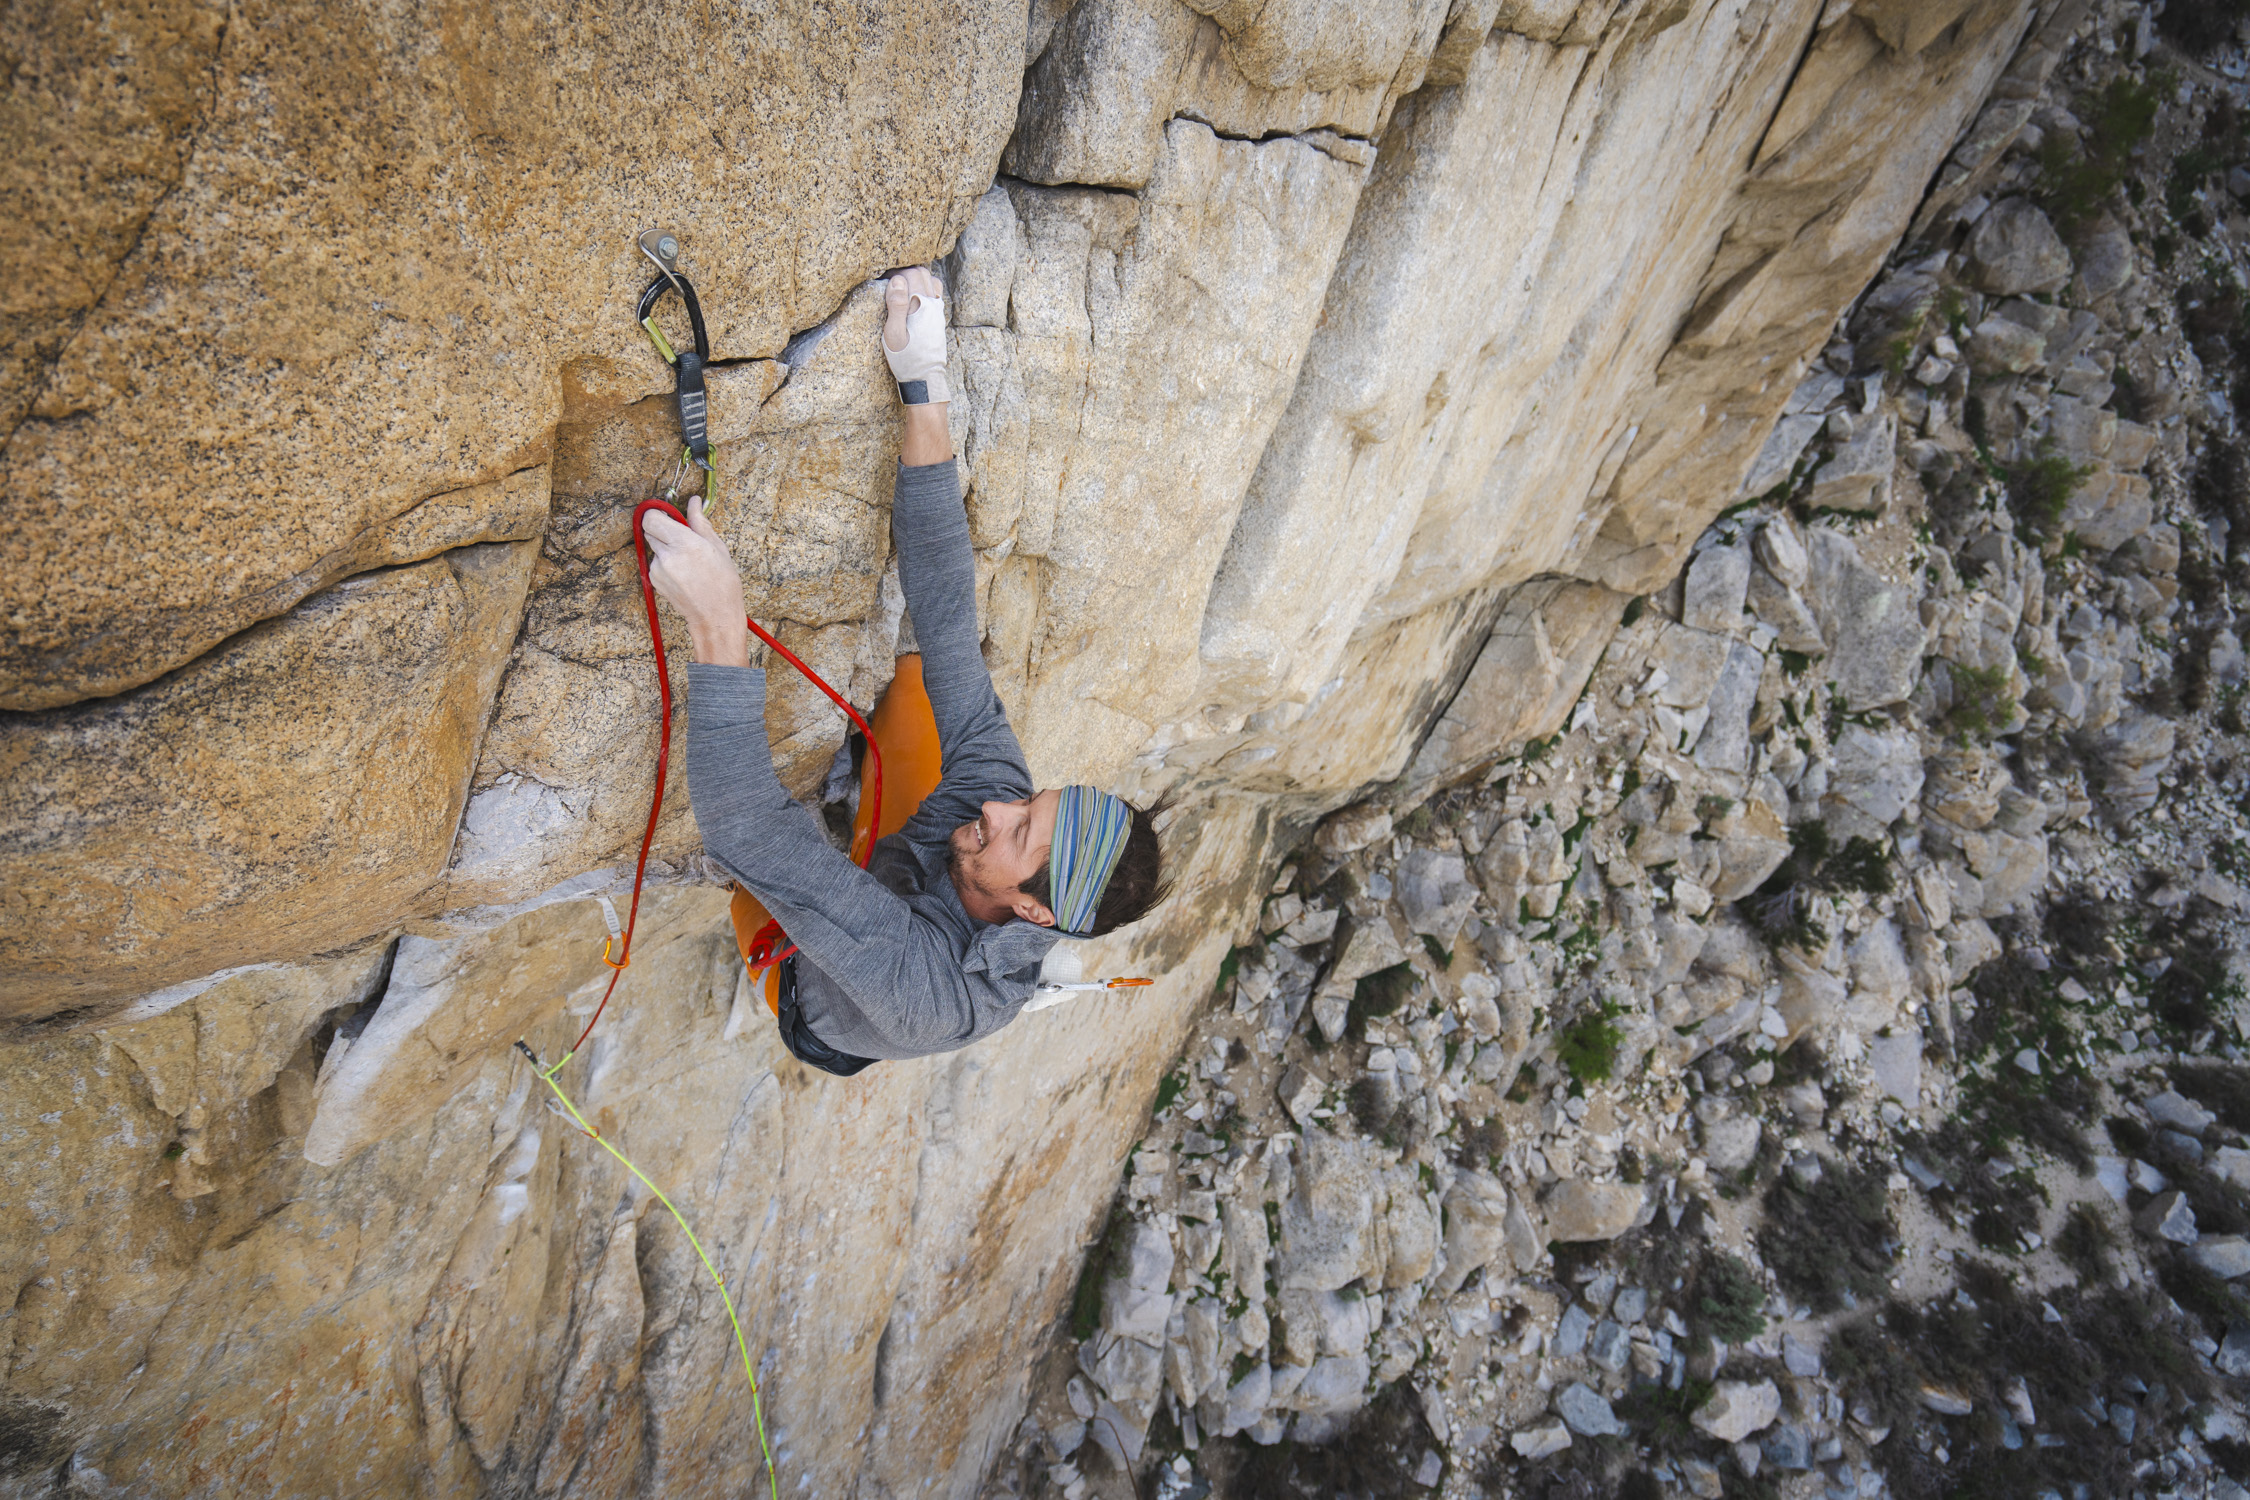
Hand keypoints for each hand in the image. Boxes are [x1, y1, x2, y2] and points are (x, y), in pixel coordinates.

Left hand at [641, 497, 750, 666]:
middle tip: (682, 537)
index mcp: (684, 543)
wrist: (715, 615)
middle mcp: (667, 555)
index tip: (668, 516)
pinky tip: (683, 573)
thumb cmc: (722, 582)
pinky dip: (665, 562)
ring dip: (665, 547)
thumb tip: (694, 501)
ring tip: (687, 561)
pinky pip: (655, 562)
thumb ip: (700, 522)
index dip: (658, 513)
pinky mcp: (654, 580)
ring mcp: (657, 569)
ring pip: (653, 546)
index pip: (652, 517)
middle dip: (663, 529)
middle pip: (649, 529)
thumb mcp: (717, 547)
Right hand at [884, 268, 953, 464]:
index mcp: (920, 305)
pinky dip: (924, 287)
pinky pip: (934, 293)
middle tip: (889, 280)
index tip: (882, 276)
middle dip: (905, 271)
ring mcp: (937, 311)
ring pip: (930, 281)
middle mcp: (932, 304)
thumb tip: (897, 280)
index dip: (894, 272)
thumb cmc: (906, 358)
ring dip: (916, 278)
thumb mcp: (894, 334)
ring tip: (900, 287)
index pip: (909, 273)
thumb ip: (896, 305)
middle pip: (921, 273)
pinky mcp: (938, 319)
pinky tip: (912, 297)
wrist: (926, 379)